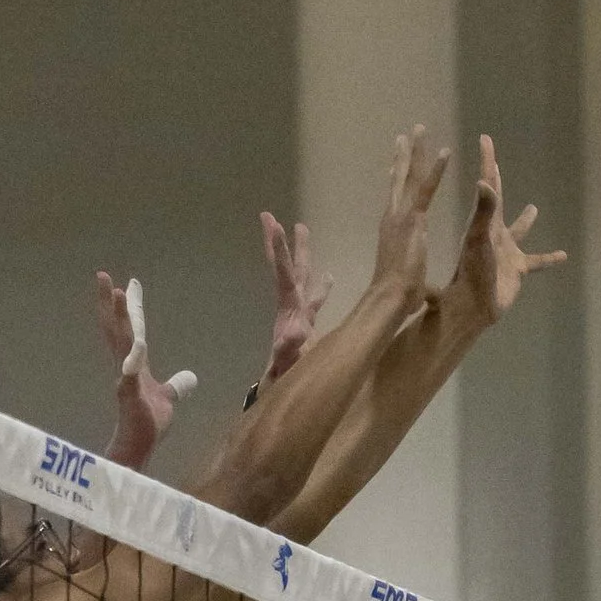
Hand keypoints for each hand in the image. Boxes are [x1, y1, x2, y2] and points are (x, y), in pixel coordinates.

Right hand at [95, 270, 197, 471]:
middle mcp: (126, 367)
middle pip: (117, 329)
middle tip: (103, 275)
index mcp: (135, 366)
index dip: (129, 309)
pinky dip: (131, 362)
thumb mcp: (168, 399)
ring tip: (117, 294)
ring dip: (119, 319)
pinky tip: (133, 345)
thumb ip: (176, 386)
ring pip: (121, 344)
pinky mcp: (130, 396)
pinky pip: (130, 376)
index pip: (130, 331)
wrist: (140, 446)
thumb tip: (190, 377)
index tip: (127, 284)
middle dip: (111, 303)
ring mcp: (126, 380)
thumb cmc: (148, 424)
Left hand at [259, 210, 331, 384]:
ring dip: (303, 254)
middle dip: (283, 243)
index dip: (280, 250)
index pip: (284, 273)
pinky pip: (316, 300)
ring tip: (303, 228)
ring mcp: (300, 312)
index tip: (275, 225)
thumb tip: (294, 335)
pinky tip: (330, 276)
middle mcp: (293, 304)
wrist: (285, 384)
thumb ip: (289, 349)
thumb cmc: (287, 374)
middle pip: (289, 268)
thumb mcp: (288, 361)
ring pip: (302, 277)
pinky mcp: (308, 323)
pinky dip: (323, 287)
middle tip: (269, 216)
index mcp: (289, 308)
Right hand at [372, 125, 450, 311]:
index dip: (396, 176)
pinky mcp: (413, 219)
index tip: (398, 159)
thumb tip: (408, 276)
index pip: (395, 196)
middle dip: (403, 155)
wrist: (390, 298)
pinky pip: (426, 189)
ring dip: (417, 152)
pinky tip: (445, 151)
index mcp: (392, 228)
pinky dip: (436, 170)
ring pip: (409, 176)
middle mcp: (393, 216)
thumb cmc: (396, 294)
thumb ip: (406, 266)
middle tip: (407, 133)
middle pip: (398, 179)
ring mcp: (402, 215)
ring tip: (420, 129)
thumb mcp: (403, 273)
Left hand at [445, 134, 566, 330]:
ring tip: (534, 208)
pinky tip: (563, 256)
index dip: (488, 160)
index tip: (485, 139)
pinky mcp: (518, 269)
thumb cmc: (472, 271)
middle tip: (496, 162)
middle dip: (497, 179)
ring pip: (519, 230)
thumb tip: (484, 182)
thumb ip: (483, 211)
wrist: (474, 305)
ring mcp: (508, 250)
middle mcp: (496, 231)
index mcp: (485, 220)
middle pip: (498, 199)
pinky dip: (549, 259)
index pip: (488, 183)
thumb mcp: (478, 238)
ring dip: (525, 220)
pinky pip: (538, 261)